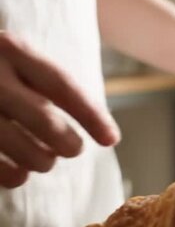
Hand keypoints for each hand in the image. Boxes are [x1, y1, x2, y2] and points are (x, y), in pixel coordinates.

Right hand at [0, 32, 120, 187]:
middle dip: (68, 142)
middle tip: (73, 149)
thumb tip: (108, 135)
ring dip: (42, 161)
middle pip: (44, 118)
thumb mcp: (17, 63)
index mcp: (10, 50)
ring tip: (44, 160)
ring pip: (21, 147)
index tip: (111, 139)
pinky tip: (20, 174)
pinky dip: (14, 176)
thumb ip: (53, 89)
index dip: (91, 115)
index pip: (61, 84)